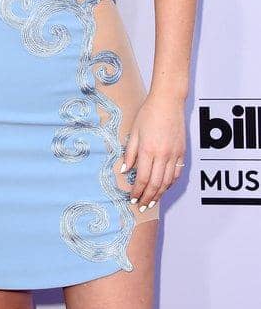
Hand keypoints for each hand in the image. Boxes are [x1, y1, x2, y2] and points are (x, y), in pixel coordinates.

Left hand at [122, 93, 185, 211]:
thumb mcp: (133, 131)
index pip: (143, 178)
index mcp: (148, 150)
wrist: (168, 102)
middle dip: (148, 198)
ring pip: (168, 182)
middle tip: (142, 207)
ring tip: (152, 202)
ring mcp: (174, 154)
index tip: (132, 199)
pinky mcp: (182, 152)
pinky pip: (177, 173)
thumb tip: (125, 170)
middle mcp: (162, 155)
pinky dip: (170, 184)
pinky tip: (164, 188)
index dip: (137, 191)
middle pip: (156, 184)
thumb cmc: (148, 113)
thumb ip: (129, 153)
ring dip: (160, 194)